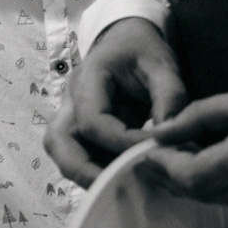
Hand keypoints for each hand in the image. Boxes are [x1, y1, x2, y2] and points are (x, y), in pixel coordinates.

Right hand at [45, 17, 186, 187]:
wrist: (125, 39)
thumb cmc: (141, 49)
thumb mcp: (161, 64)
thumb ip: (169, 97)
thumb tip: (169, 136)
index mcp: (87, 80)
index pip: (94, 121)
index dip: (123, 142)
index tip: (156, 152)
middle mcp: (70, 100)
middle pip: (58, 142)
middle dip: (84, 170)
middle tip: (118, 188)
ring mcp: (70, 115)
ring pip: (61, 152)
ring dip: (85, 174)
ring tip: (120, 189)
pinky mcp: (78, 128)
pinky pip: (76, 154)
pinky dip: (94, 171)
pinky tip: (123, 180)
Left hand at [140, 71, 227, 217]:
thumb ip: (199, 116)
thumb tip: (160, 131)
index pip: (194, 176)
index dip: (163, 167)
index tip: (146, 152)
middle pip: (204, 194)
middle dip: (172, 176)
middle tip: (155, 156)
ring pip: (223, 202)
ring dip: (197, 184)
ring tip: (184, 157)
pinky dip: (226, 188)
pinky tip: (221, 167)